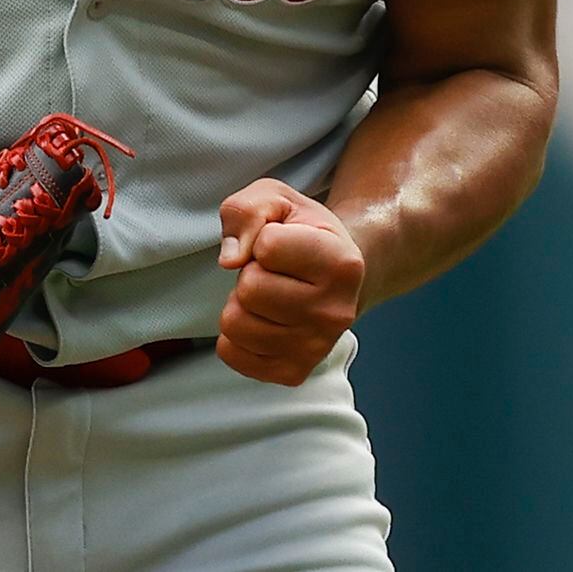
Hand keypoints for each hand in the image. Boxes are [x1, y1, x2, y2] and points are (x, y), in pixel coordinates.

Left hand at [214, 178, 365, 385]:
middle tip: (273, 272)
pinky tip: (262, 319)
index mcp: (341, 264)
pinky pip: (230, 353)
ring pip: (235, 324)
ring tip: (268, 293)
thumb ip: (246, 210)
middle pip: (249, 289)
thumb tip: (230, 259)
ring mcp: (316, 349)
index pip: (267, 247)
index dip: (263, 238)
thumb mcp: (276, 199)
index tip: (283, 242)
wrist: (336, 276)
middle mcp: (335, 313)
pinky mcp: (293, 373)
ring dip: (241, 303)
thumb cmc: (302, 231)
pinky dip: (235, 333)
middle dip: (250, 273)